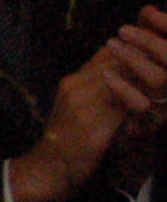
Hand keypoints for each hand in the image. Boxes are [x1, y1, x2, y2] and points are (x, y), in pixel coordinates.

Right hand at [9, 5, 166, 201]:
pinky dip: (143, 98)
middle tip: (164, 41)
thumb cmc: (66, 139)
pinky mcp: (93, 126)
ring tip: (163, 62)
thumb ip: (95, 88)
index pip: (105, 54)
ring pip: (120, 80)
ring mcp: (82, 105)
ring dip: (146, 70)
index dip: (130, 43)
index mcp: (72, 81)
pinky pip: (123, 107)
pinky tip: (156, 96)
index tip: (152, 33)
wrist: (48, 168)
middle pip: (114, 62)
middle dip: (142, 51)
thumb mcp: (75, 107)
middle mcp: (75, 87)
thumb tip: (120, 72)